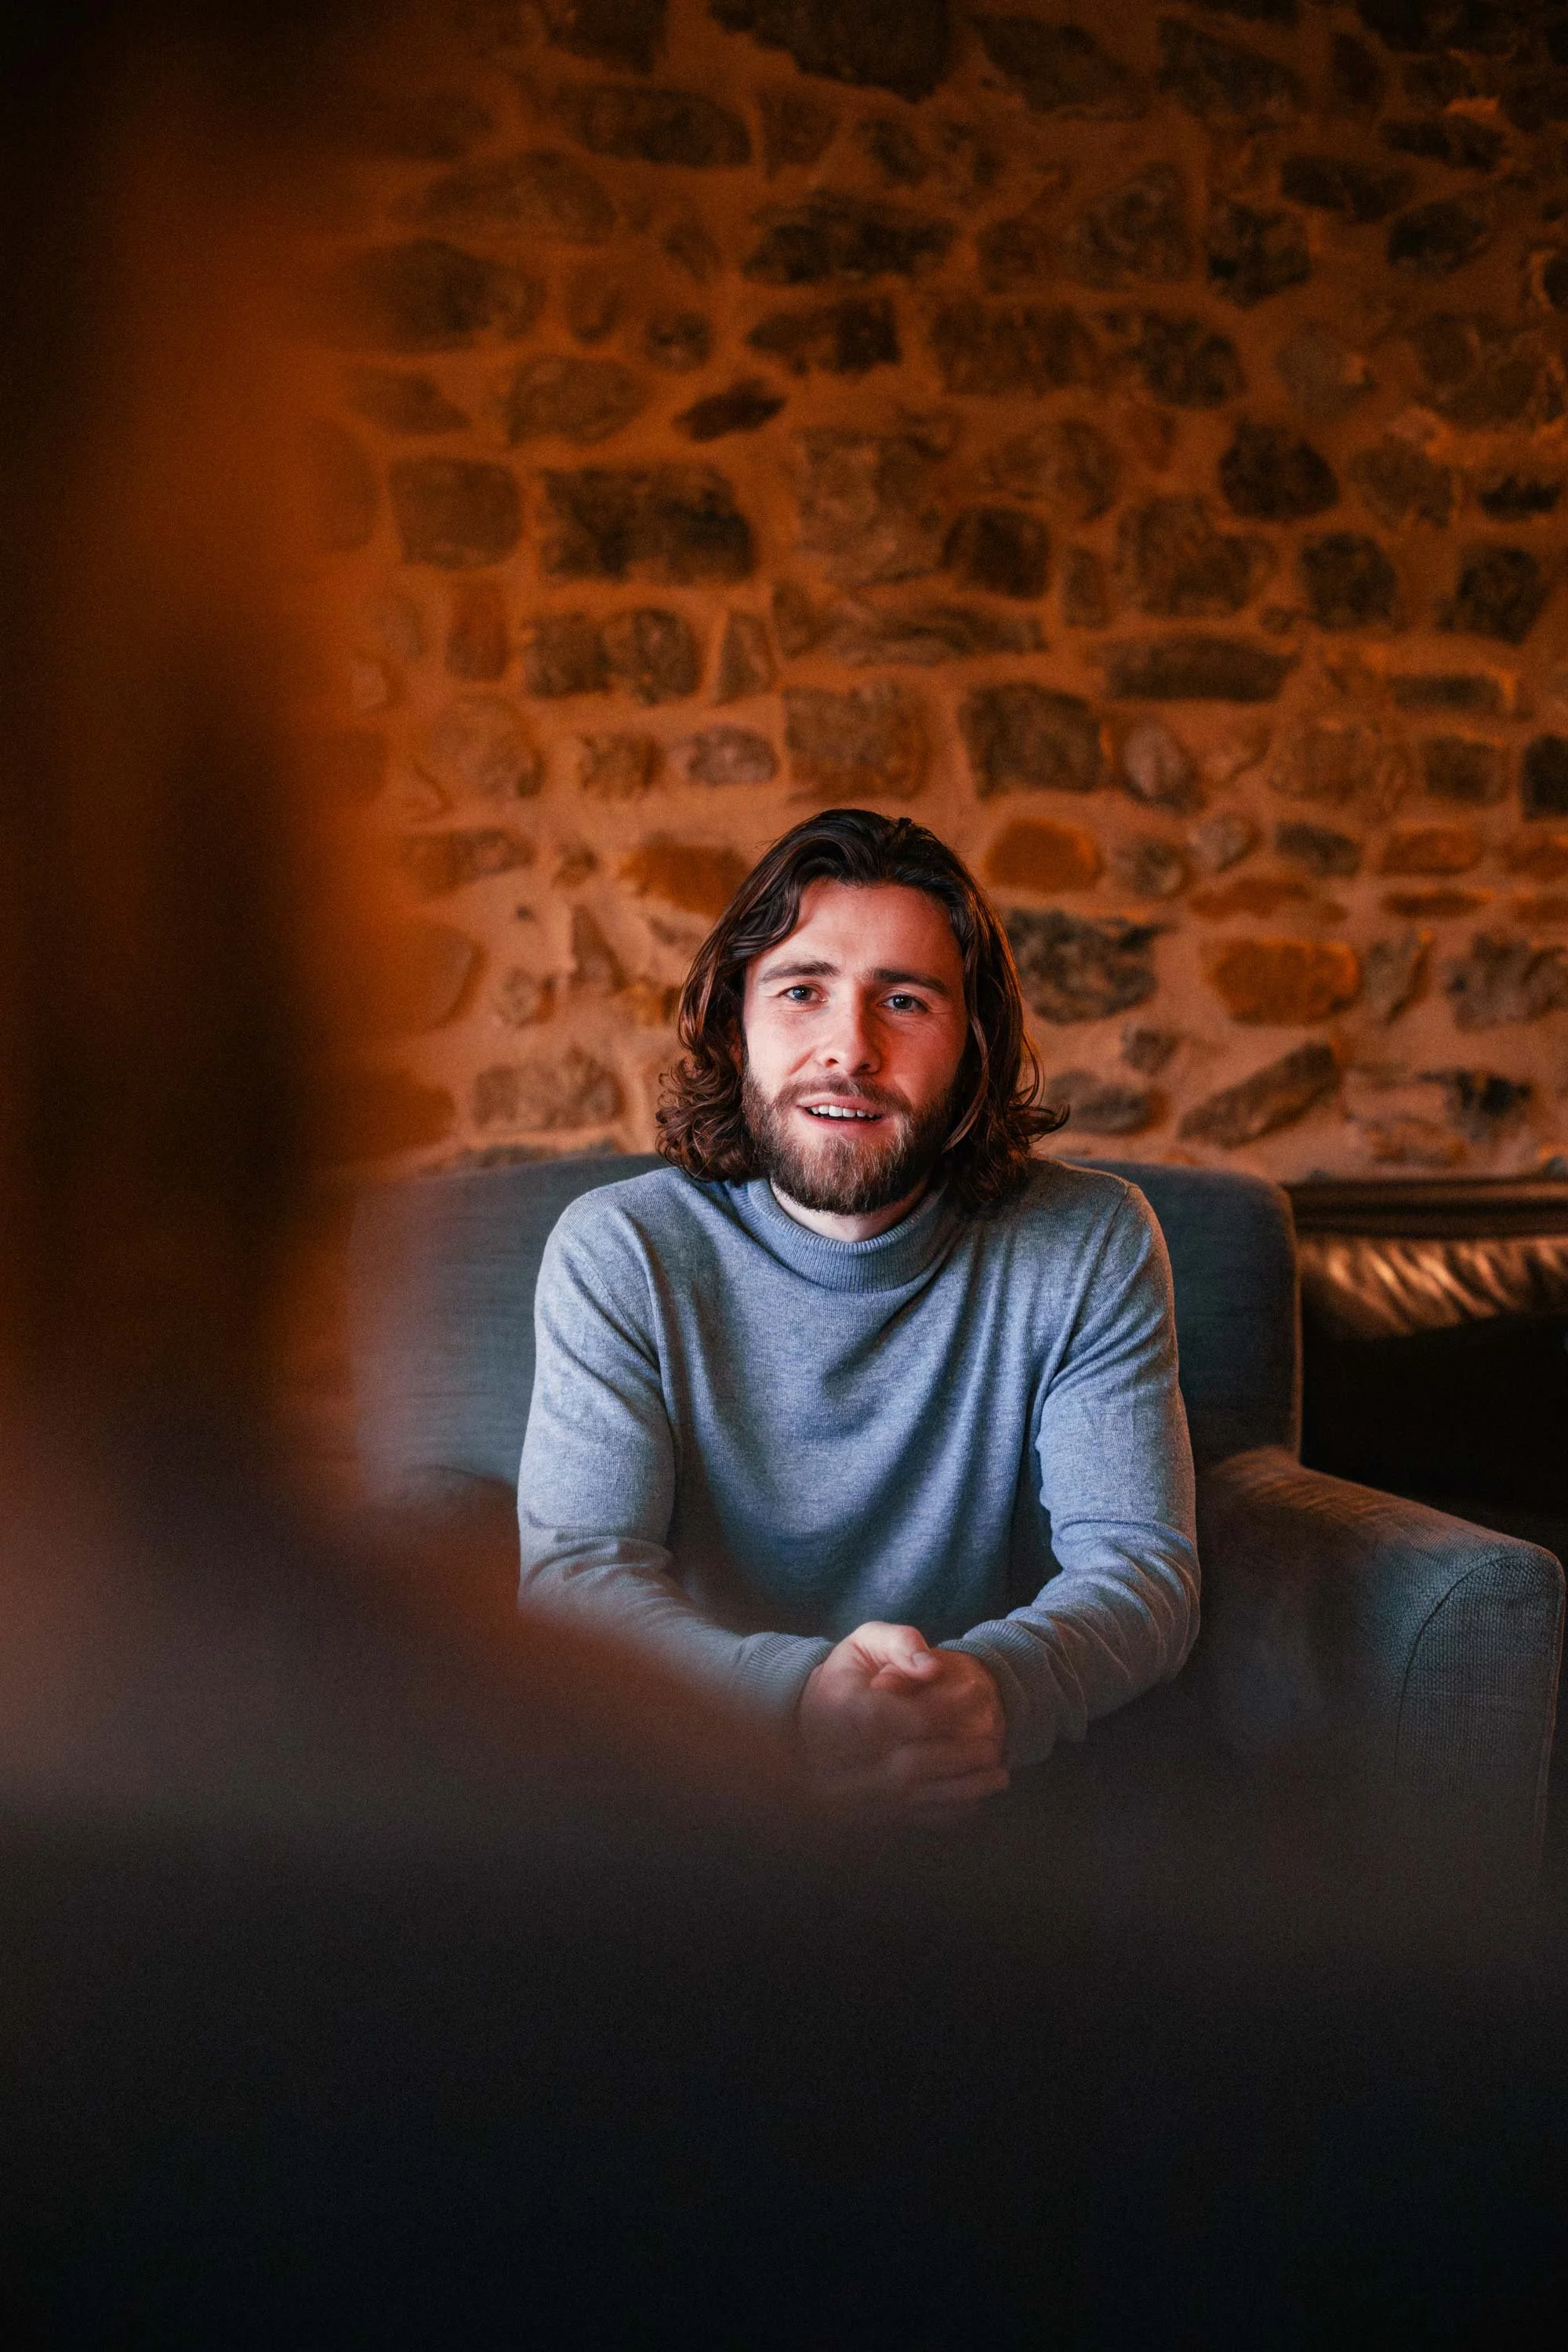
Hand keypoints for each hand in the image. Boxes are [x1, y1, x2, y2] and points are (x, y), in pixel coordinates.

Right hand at [797, 1622, 1007, 1811]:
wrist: (806, 1731)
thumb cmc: (843, 1680)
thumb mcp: (861, 1645)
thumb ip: (898, 1643)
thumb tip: (933, 1667)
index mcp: (852, 1714)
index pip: (913, 1716)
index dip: (953, 1704)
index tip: (980, 1690)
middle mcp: (856, 1760)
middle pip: (923, 1763)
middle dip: (968, 1753)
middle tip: (996, 1736)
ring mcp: (867, 1793)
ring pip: (925, 1798)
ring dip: (971, 1787)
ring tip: (999, 1773)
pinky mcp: (878, 1814)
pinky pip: (922, 1820)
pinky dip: (955, 1812)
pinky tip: (976, 1797)